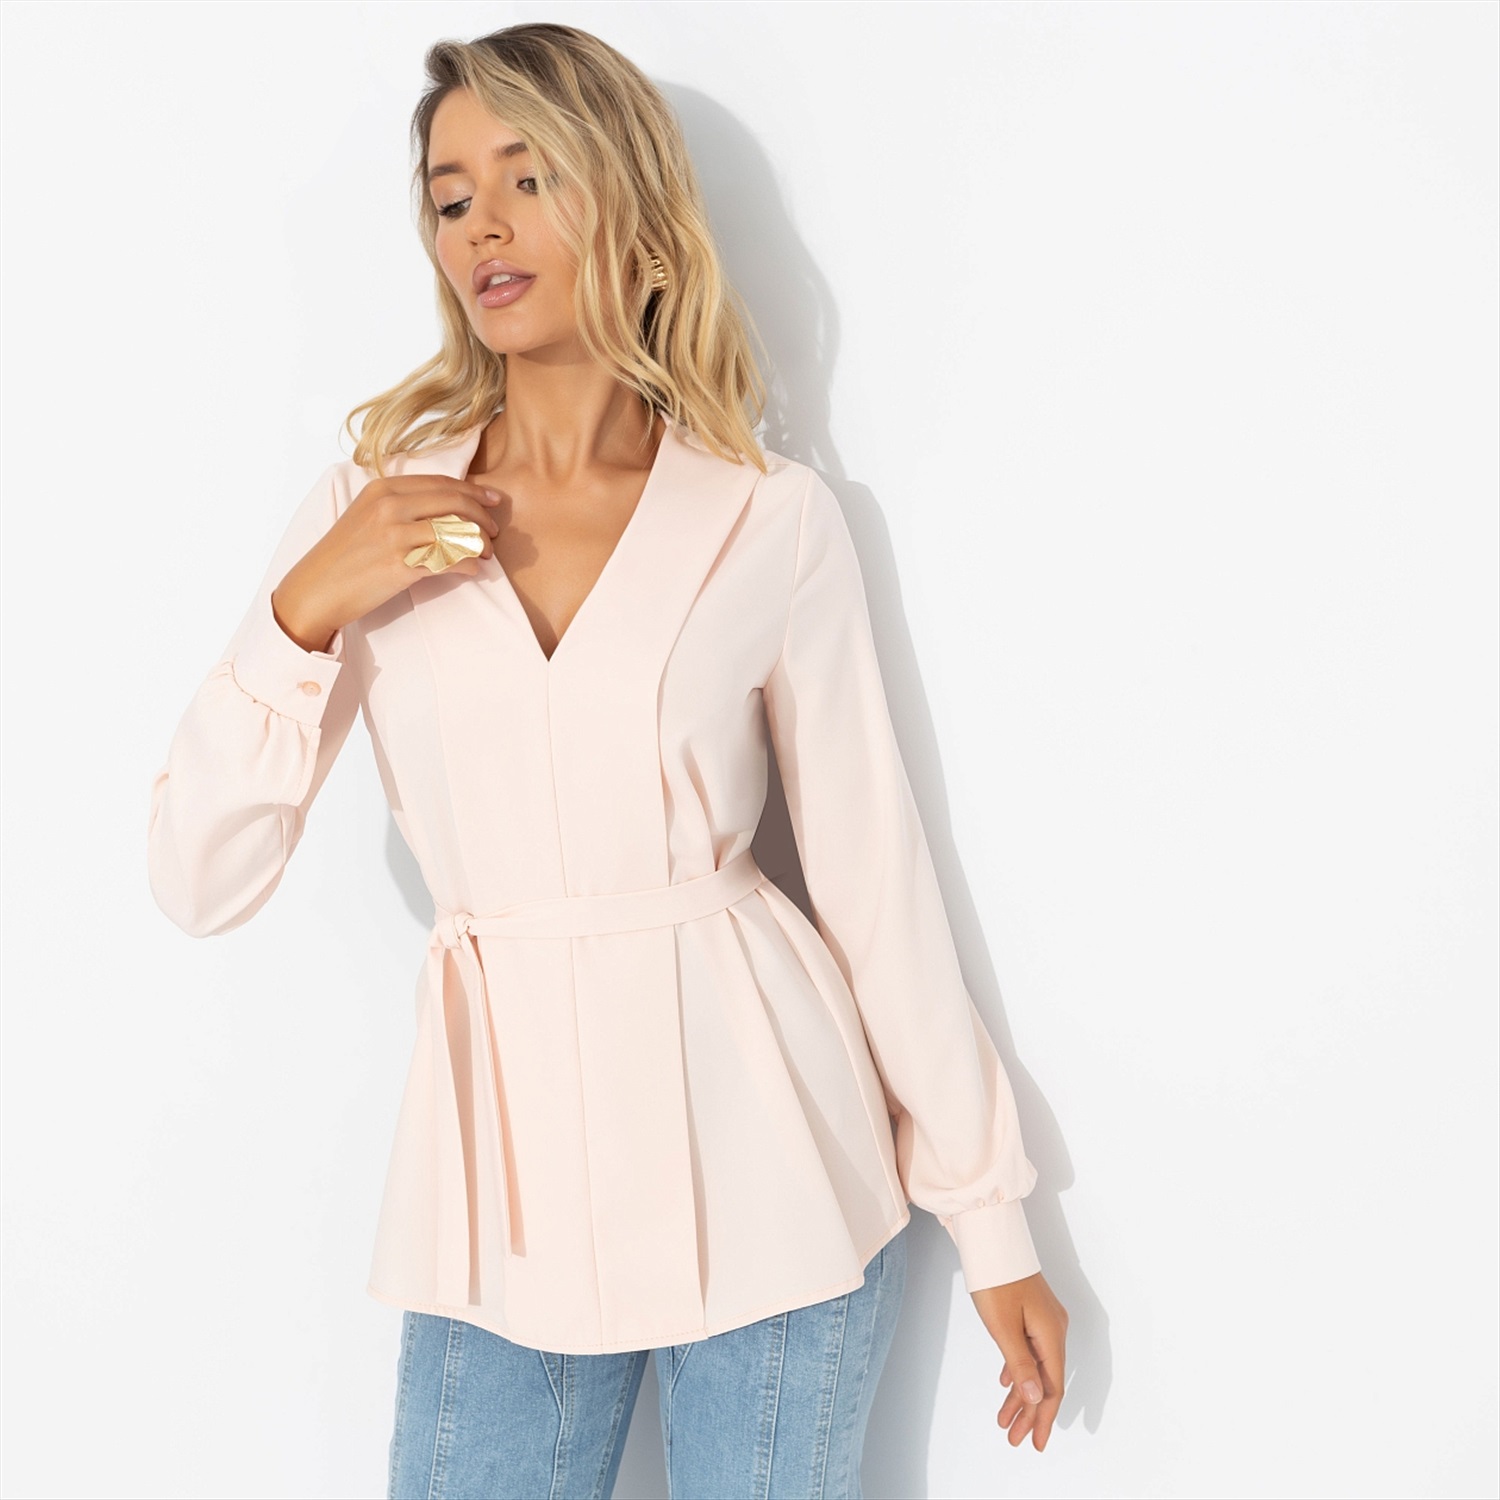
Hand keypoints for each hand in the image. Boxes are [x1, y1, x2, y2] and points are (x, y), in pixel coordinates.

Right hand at [271, 474, 502, 651]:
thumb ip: (401, 504)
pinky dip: (467, 565)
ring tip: (485, 554)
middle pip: (454, 501)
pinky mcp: (400, 566)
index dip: (473, 491)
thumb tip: (446, 507)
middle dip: (482, 515)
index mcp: (383, 489)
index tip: (493, 501)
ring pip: (455, 530)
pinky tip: (472, 570)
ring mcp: (394, 535)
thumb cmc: (344, 556)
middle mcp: (389, 506)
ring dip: (479, 543)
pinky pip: (448, 560)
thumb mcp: (366, 515)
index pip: (441, 483)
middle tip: (495, 531)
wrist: (315, 589)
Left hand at [969, 1271, 1067, 1450]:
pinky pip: (1029, 1351)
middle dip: (1031, 1412)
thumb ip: (1020, 1364)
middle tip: (1015, 1439)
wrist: (992, 1241)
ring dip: (1021, 1393)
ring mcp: (1044, 1321)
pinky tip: (1005, 1383)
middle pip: (1045, 1381)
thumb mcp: (1003, 1327)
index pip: (1052, 1386)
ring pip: (1035, 1366)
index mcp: (1051, 1335)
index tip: (1035, 1442)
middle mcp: (1054, 1330)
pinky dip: (1018, 1370)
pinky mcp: (1032, 1313)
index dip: (1044, 1417)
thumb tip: (1037, 1397)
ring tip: (1005, 1420)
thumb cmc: (996, 1280)